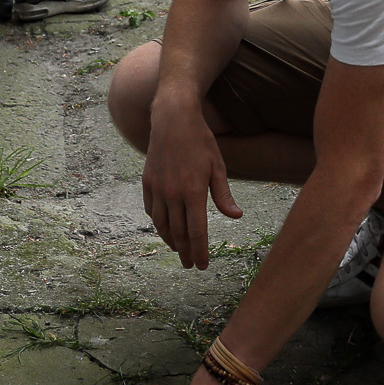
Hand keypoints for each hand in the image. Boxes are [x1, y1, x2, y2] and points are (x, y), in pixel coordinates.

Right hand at [141, 99, 241, 267]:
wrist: (173, 119)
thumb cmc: (200, 142)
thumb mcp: (218, 167)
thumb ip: (224, 195)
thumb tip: (236, 217)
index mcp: (193, 192)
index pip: (197, 232)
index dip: (200, 251)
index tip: (202, 266)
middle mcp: (173, 194)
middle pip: (178, 233)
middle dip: (185, 252)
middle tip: (189, 265)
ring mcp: (157, 189)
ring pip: (162, 224)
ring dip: (170, 240)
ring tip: (178, 250)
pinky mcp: (147, 182)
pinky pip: (151, 209)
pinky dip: (158, 222)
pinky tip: (164, 227)